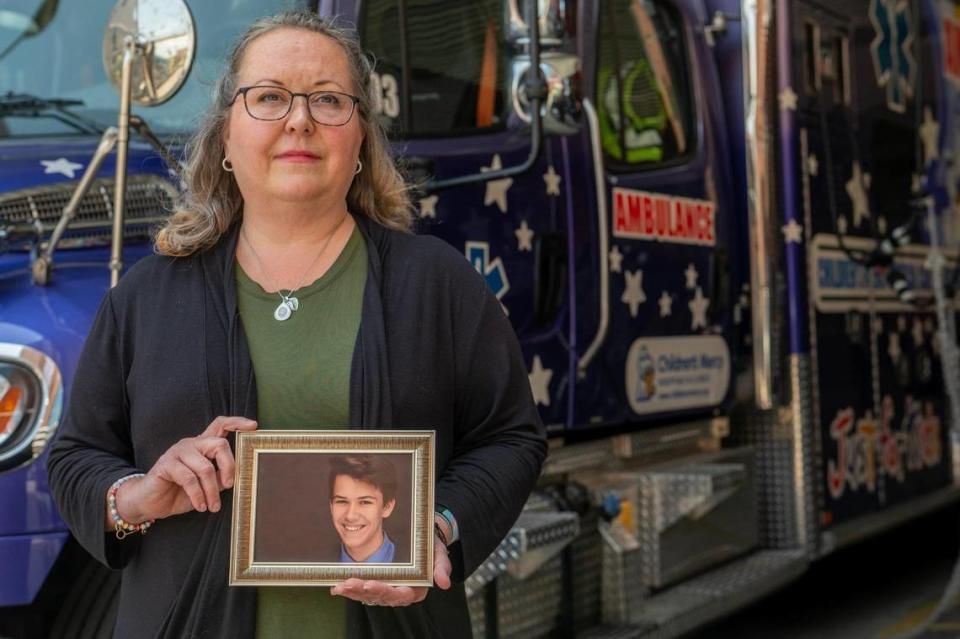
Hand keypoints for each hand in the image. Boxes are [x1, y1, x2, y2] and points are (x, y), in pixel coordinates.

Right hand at [108, 416, 256, 526]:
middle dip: (229, 467)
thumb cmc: (180, 493)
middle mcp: (191, 444)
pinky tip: (200, 506)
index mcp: (203, 445)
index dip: (237, 423)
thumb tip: (237, 476)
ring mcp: (178, 452)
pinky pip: (189, 478)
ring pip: (205, 467)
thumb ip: (220, 477)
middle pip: (219, 444)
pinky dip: (198, 495)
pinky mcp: (166, 464)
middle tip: (230, 486)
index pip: (220, 425)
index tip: (253, 426)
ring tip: (213, 506)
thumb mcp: (206, 486)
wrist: (150, 502)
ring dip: (212, 491)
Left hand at [331, 534, 452, 606]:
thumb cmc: (431, 548)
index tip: (370, 584)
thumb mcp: (440, 554)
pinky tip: (337, 587)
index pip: (399, 595)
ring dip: (353, 592)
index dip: (384, 591)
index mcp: (415, 590)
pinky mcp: (377, 585)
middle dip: (362, 591)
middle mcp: (399, 593)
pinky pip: (362, 590)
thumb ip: (442, 568)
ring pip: (368, 595)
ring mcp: (386, 590)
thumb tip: (444, 583)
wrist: (422, 540)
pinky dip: (350, 589)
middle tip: (348, 583)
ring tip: (339, 586)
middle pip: (380, 597)